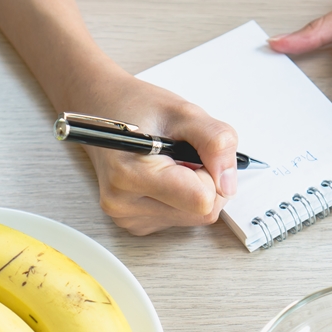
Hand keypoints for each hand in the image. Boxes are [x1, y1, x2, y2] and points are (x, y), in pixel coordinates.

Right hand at [66, 62, 238, 234]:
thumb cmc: (137, 107)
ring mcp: (128, 218)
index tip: (196, 152)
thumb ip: (215, 142)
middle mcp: (124, 204)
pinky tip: (164, 176)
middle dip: (207, 182)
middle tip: (185, 153)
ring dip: (196, 189)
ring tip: (171, 161)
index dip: (211, 174)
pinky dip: (184, 197)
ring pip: (195, 217)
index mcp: (131, 175)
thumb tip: (229, 183)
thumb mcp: (184, 112)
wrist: (102, 109)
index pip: (202, 200)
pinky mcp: (135, 224)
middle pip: (202, 213)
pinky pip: (181, 218)